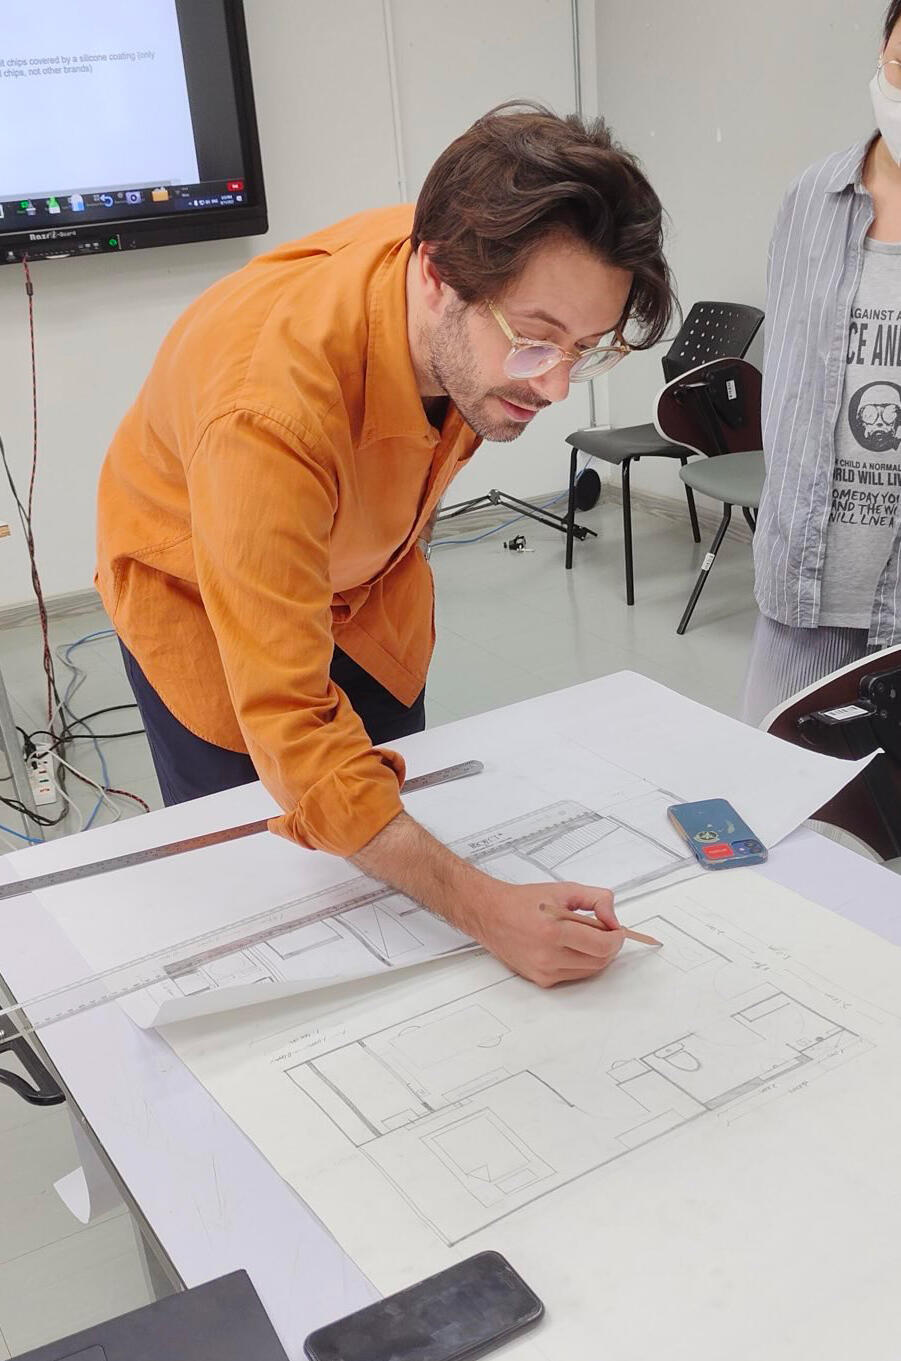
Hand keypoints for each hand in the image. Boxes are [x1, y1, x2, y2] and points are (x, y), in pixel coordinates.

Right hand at [470, 880, 623, 987]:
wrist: (491, 915)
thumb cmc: (523, 902)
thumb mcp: (564, 890)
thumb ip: (596, 899)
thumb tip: (613, 919)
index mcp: (553, 930)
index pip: (602, 945)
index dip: (616, 938)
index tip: (617, 930)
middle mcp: (547, 955)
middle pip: (599, 961)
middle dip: (610, 946)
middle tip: (606, 932)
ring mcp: (544, 971)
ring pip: (589, 971)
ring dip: (596, 956)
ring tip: (586, 937)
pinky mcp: (540, 980)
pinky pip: (573, 975)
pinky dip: (580, 963)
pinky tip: (571, 947)